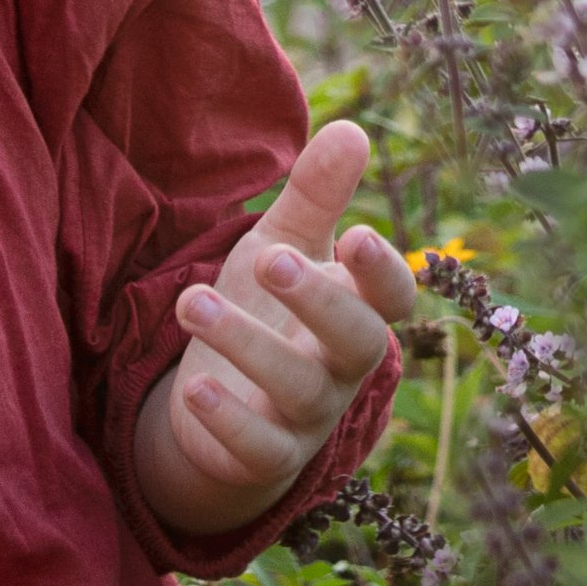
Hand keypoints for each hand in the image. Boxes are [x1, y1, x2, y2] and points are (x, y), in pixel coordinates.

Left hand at [137, 119, 424, 529]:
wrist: (219, 404)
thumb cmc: (265, 309)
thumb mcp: (282, 244)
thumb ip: (316, 195)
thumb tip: (352, 129)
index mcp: (355, 309)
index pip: (394, 296)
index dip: (383, 271)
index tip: (355, 233)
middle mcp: (341, 366)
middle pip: (358, 342)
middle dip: (320, 300)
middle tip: (270, 258)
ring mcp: (306, 416)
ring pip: (300, 389)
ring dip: (249, 345)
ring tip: (193, 302)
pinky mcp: (264, 456)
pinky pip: (260, 448)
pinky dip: (230, 420)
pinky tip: (195, 384)